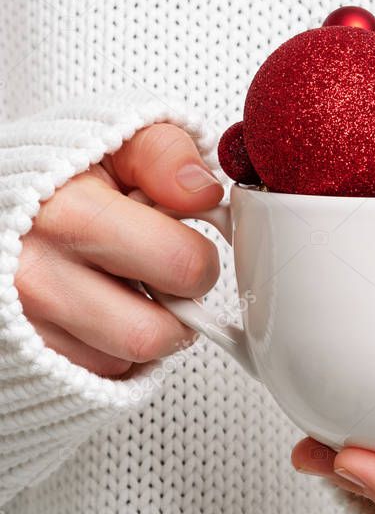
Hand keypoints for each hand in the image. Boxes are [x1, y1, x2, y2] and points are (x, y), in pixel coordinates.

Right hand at [16, 122, 223, 377]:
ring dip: (148, 328)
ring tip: (132, 286)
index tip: (188, 241)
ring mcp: (30, 322)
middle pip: (153, 333)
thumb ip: (166, 155)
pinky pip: (100, 371)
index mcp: (70, 216)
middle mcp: (40, 278)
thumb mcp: (116, 142)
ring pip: (128, 359)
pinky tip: (106, 305)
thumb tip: (204, 193)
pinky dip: (116, 345)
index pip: (180, 267)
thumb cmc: (64, 174)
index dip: (200, 257)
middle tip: (166, 274)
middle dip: (179, 306)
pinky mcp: (30, 351)